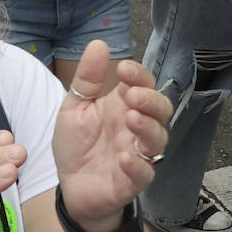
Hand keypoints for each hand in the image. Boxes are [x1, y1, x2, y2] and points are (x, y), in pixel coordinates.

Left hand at [52, 41, 171, 231]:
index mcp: (123, 106)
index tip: (123, 69)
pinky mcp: (131, 182)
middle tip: (133, 96)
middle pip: (161, 110)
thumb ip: (87, 79)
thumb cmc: (77, 145)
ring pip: (158, 141)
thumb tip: (99, 44)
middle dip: (151, 101)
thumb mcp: (75, 107)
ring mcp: (137, 155)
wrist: (70, 186)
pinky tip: (126, 158)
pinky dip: (138, 166)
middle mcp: (136, 129)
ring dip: (148, 128)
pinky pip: (145, 174)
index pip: (143, 85)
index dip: (139, 75)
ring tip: (131, 120)